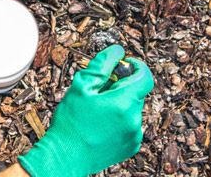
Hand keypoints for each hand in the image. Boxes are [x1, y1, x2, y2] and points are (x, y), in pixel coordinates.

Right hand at [18, 45, 153, 176]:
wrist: (65, 158)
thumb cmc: (71, 124)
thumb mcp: (81, 87)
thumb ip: (102, 64)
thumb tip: (117, 51)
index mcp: (124, 102)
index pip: (145, 76)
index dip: (136, 66)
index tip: (123, 65)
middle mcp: (134, 120)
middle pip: (136, 92)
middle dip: (121, 86)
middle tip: (99, 90)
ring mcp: (134, 135)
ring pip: (132, 109)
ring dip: (120, 104)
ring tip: (97, 111)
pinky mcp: (131, 146)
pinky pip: (130, 125)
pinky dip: (120, 120)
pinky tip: (101, 125)